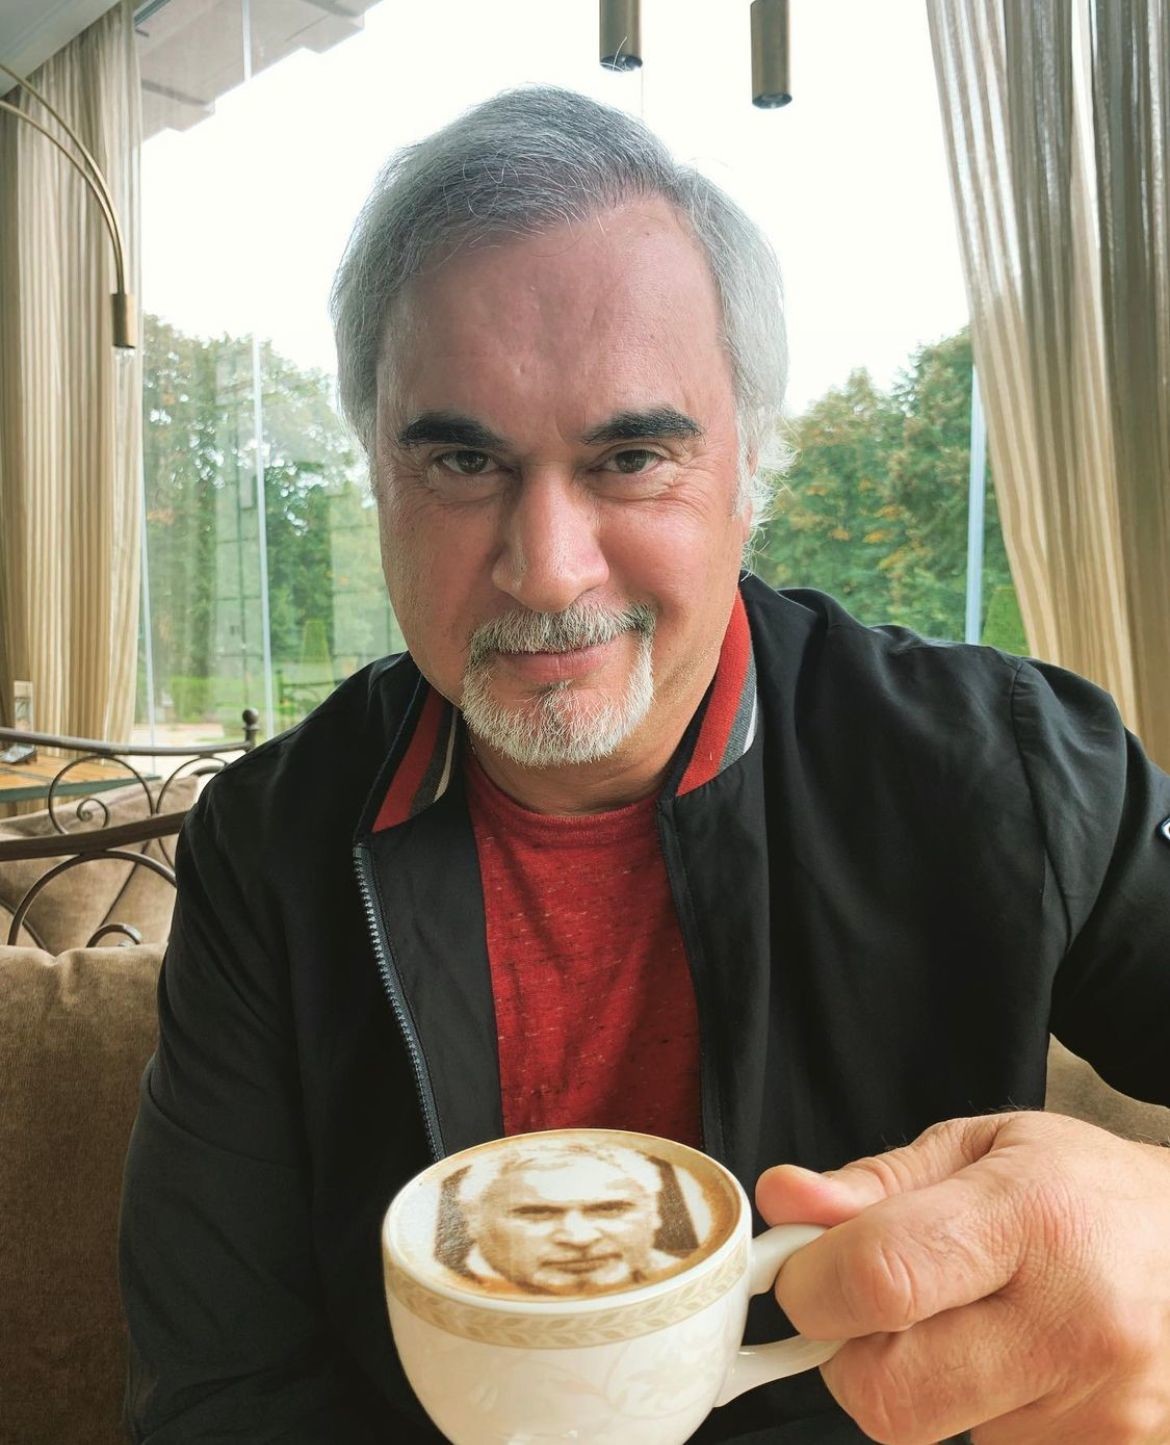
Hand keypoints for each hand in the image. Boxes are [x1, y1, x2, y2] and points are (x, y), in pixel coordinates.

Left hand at [756, 1112, 1169, 1442]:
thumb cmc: (1089, 1191)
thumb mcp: (983, 1149)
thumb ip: (874, 1184)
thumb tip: (783, 1201)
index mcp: (1032, 1218)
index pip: (882, 1278)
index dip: (812, 1283)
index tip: (801, 1270)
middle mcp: (1073, 1322)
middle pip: (889, 1392)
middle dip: (847, 1354)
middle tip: (872, 1306)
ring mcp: (1100, 1411)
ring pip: (929, 1432)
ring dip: (915, 1383)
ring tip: (968, 1321)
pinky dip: (971, 1413)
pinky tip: (1010, 1363)